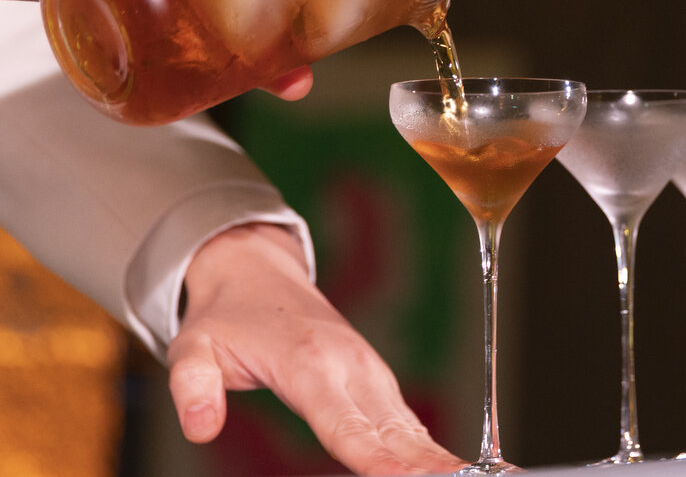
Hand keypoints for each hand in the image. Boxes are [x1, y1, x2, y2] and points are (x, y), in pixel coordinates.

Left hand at [167, 223, 465, 475]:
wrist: (256, 272)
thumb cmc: (226, 317)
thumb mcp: (192, 347)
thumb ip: (193, 386)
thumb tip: (200, 427)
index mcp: (309, 363)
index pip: (345, 425)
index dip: (375, 458)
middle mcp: (350, 366)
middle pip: (392, 429)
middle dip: (425, 463)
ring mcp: (367, 371)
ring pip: (408, 424)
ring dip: (437, 455)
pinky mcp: (374, 378)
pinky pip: (405, 418)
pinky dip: (428, 444)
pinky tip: (448, 467)